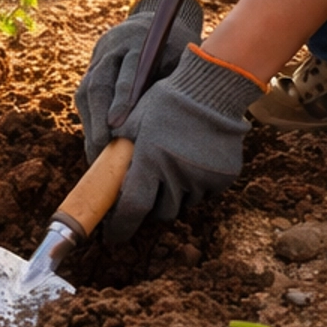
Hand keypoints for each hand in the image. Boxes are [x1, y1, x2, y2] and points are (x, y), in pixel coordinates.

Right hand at [76, 0, 203, 158]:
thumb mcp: (179, 59)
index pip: (128, 71)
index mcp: (140, 41)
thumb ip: (168, 84)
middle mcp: (114, 46)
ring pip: (87, 89)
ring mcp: (99, 54)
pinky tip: (94, 140)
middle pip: (99, 82)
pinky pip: (84, 92)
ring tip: (94, 152)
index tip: (117, 125)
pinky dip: (89, 117)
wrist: (156, 18)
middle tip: (101, 147)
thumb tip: (170, 127)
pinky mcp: (92, 64)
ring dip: (89, 122)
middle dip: (97, 118)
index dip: (121, 98)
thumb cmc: (175, 47)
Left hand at [102, 46, 257, 243]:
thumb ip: (118, 155)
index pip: (133, 208)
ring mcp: (203, 178)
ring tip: (171, 166)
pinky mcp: (223, 178)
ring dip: (173, 194)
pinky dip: (194, 186)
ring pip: (183, 204)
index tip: (113, 237)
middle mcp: (177, 174)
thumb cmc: (164, 102)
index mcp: (150, 160)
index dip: (121, 227)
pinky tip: (192, 161)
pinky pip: (203, 193)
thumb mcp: (132, 123)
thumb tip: (103, 184)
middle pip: (160, 211)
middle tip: (146, 189)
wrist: (210, 89)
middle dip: (149, 206)